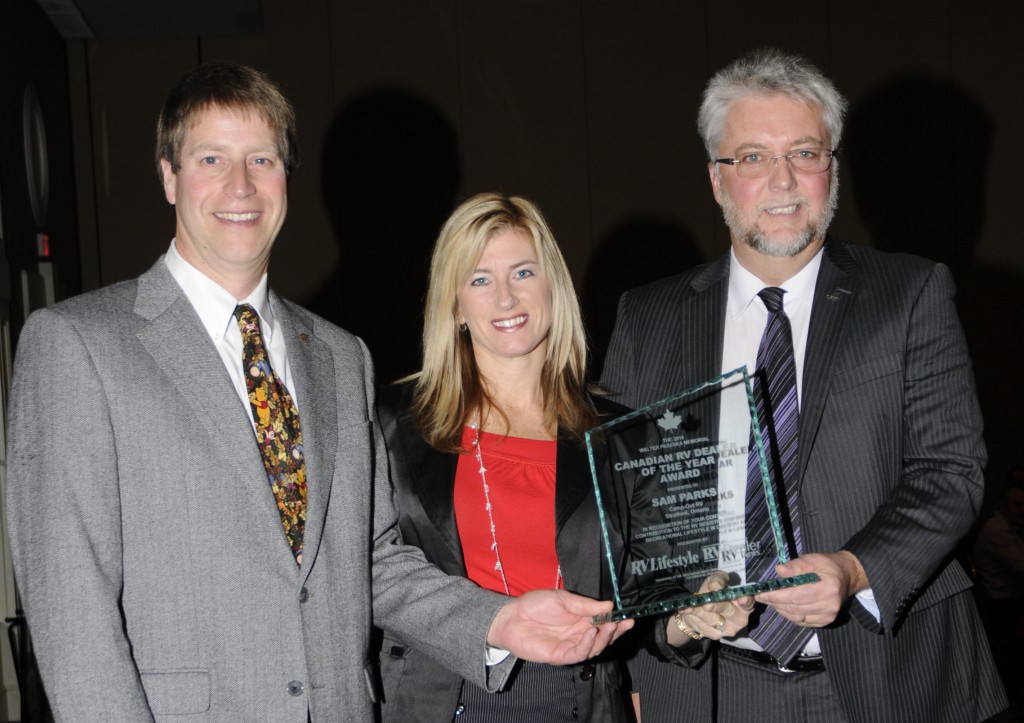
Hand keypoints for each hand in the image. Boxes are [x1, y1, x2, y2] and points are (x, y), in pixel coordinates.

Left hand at [486, 589, 633, 664]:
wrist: (511, 617)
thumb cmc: (535, 605)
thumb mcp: (563, 599)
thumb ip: (585, 605)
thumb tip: (609, 605)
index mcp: (581, 620)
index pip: (604, 623)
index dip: (616, 621)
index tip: (628, 616)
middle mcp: (579, 635)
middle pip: (603, 638)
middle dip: (616, 631)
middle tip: (625, 623)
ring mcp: (570, 646)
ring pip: (594, 648)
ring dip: (604, 638)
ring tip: (609, 626)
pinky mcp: (560, 656)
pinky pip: (579, 654)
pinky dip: (587, 645)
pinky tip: (591, 633)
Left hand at [667, 571, 753, 645]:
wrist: (697, 609)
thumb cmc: (711, 592)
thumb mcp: (715, 581)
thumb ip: (718, 580)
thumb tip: (715, 586)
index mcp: (743, 603)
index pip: (748, 603)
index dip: (746, 601)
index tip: (740, 599)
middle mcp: (740, 618)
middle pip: (729, 611)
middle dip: (717, 607)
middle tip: (707, 605)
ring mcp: (729, 628)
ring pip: (713, 619)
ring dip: (699, 611)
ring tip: (689, 606)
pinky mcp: (716, 635)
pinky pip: (703, 626)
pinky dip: (693, 617)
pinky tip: (687, 611)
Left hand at [754, 551, 867, 626]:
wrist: (846, 576)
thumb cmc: (827, 565)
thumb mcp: (812, 559)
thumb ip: (796, 566)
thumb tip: (779, 571)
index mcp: (828, 587)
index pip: (796, 595)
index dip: (776, 595)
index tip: (760, 593)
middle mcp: (830, 605)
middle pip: (795, 608)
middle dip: (775, 602)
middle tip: (761, 596)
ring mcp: (828, 616)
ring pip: (797, 617)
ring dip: (780, 609)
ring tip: (771, 600)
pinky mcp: (826, 621)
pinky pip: (802, 622)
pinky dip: (790, 615)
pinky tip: (783, 606)